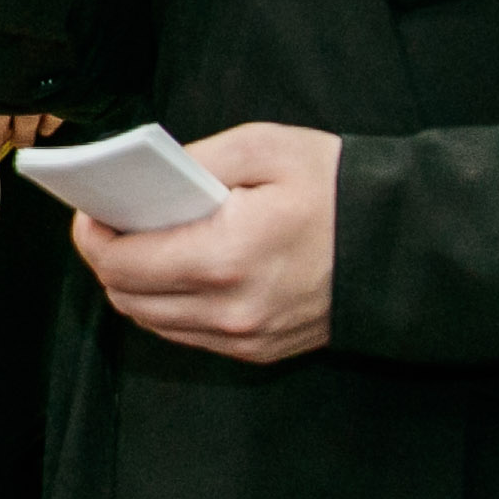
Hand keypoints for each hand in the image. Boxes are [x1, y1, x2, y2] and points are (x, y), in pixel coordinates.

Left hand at [69, 121, 340, 363]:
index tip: (89, 209)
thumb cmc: (338, 188)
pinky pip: (188, 335)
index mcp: (224, 256)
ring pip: (154, 322)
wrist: (410, 245)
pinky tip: (178, 269)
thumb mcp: (264, 147)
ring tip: (141, 243)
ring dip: (135, 286)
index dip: (92, 235)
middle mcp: (229, 310)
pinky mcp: (260, 351)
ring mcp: (245, 338)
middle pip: (128, 298)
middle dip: (107, 259)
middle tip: (111, 222)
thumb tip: (146, 177)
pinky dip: (170, 305)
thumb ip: (195, 159)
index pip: (121, 263)